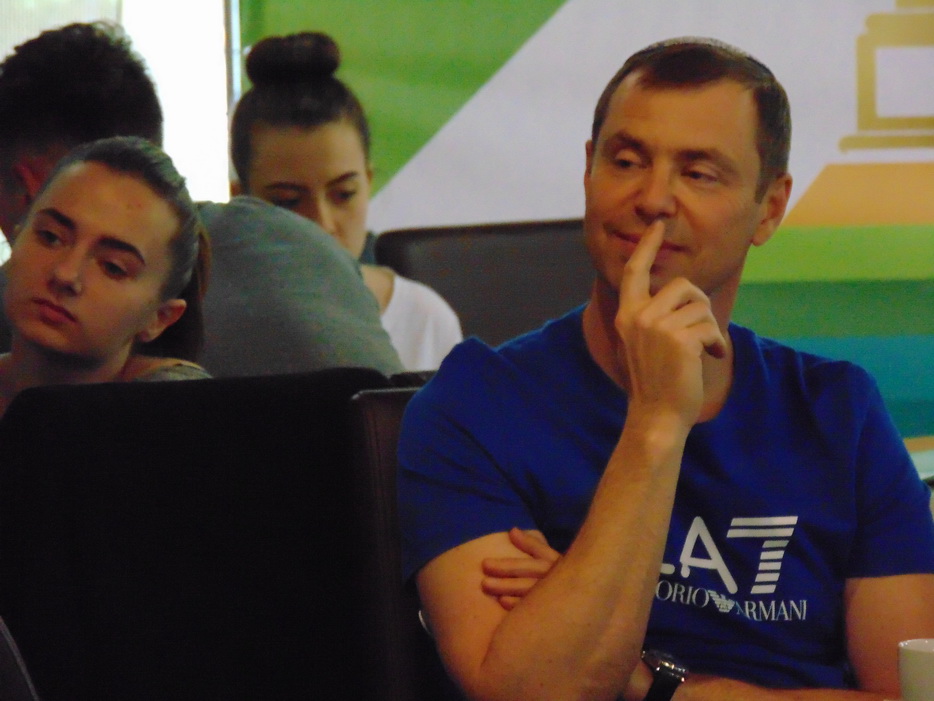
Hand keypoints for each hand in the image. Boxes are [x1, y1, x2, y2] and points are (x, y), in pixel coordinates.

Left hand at [481, 528, 560, 609]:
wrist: (591, 602)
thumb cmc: (566, 576)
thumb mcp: (552, 558)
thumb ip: (532, 545)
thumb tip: (512, 530)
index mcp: (556, 564)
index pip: (533, 560)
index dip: (515, 556)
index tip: (491, 556)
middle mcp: (557, 579)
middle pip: (529, 574)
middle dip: (506, 571)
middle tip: (483, 572)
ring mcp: (556, 597)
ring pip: (530, 591)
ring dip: (508, 588)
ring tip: (487, 585)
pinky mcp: (554, 612)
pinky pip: (535, 610)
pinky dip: (519, 606)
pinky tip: (503, 602)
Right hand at [615, 220, 725, 425]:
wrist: (656, 414)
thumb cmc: (656, 380)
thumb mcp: (644, 341)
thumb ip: (652, 314)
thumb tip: (681, 293)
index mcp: (626, 314)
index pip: (635, 272)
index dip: (646, 247)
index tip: (656, 226)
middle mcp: (638, 316)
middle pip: (683, 285)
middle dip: (700, 306)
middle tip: (702, 331)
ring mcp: (657, 327)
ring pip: (700, 306)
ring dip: (710, 328)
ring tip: (704, 349)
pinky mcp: (680, 339)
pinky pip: (710, 326)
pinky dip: (717, 342)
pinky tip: (711, 357)